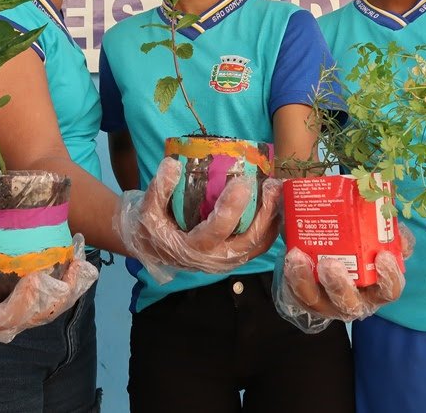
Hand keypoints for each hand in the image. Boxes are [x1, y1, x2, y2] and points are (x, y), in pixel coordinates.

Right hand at [0, 224, 98, 410]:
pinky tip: (74, 260)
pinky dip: (66, 283)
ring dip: (70, 285)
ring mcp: (21, 318)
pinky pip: (52, 300)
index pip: (12, 315)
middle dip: (62, 288)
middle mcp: (10, 324)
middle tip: (73, 261)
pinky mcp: (26, 309)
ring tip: (80, 257)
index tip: (35, 277)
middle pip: (44, 312)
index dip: (26, 299)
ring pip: (53, 307)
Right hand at [115, 158, 280, 283]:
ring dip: (273, 219)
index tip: (242, 182)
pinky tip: (276, 204)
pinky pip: (259, 244)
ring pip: (259, 244)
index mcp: (191, 248)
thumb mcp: (147, 208)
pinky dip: (271, 226)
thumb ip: (159, 189)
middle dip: (264, 213)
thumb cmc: (151, 226)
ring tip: (279, 191)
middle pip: (248, 241)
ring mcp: (228, 260)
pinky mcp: (236, 256)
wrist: (154, 246)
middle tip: (272, 185)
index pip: (216, 230)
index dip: (231, 207)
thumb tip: (172, 165)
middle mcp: (214, 259)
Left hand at [274, 223, 412, 331]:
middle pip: (350, 304)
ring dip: (307, 280)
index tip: (382, 256)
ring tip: (299, 256)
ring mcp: (326, 302)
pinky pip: (297, 291)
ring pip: (316, 301)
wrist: (319, 242)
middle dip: (339, 285)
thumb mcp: (370, 231)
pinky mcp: (305, 296)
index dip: (389, 277)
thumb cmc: (354, 241)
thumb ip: (380, 224)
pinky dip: (294, 274)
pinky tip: (293, 255)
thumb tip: (387, 214)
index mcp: (376, 287)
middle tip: (331, 263)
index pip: (389, 290)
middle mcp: (353, 300)